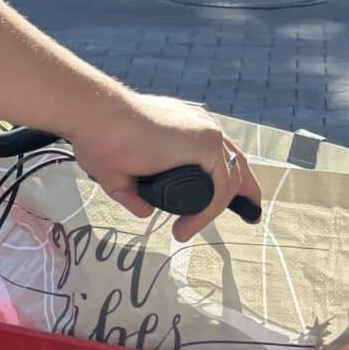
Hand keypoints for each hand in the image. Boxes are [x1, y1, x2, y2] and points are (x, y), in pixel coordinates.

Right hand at [64, 90, 262, 242]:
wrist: (97, 118)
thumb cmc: (100, 137)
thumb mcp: (119, 172)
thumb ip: (132, 192)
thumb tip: (144, 211)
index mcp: (186, 127)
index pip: (217, 154)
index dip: (227, 177)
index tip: (235, 198)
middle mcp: (202, 127)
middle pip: (234, 162)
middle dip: (245, 189)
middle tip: (251, 213)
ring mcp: (207, 134)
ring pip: (227, 181)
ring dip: (209, 211)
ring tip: (184, 231)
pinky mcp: (206, 144)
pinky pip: (219, 188)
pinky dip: (205, 212)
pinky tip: (184, 227)